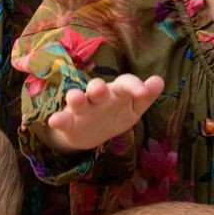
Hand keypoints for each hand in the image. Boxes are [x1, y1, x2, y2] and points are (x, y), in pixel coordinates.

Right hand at [43, 73, 164, 151]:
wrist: (90, 134)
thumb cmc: (115, 114)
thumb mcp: (132, 108)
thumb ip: (145, 96)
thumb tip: (159, 80)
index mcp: (116, 93)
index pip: (125, 84)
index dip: (134, 86)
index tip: (144, 92)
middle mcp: (98, 98)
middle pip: (98, 89)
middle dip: (98, 87)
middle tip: (100, 87)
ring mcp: (82, 109)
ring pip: (79, 101)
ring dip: (75, 98)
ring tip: (74, 96)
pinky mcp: (69, 122)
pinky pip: (63, 120)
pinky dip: (57, 120)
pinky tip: (53, 121)